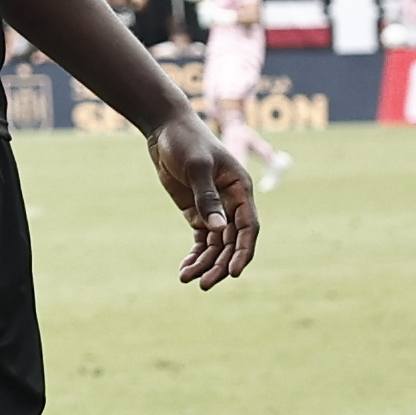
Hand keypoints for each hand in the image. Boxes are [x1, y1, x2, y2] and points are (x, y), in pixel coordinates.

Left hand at [146, 111, 259, 288]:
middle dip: (220, 264)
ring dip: (205, 263)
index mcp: (241, 190)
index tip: (233, 272)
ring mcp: (214, 208)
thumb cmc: (187, 141)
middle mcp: (232, 202)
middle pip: (231, 242)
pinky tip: (186, 269)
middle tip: (204, 285)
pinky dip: (195, 254)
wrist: (167, 129)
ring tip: (187, 280)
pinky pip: (201, 238)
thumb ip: (206, 198)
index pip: (249, 228)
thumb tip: (218, 230)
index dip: (243, 251)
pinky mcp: (196, 211)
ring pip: (216, 244)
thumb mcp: (196, 167)